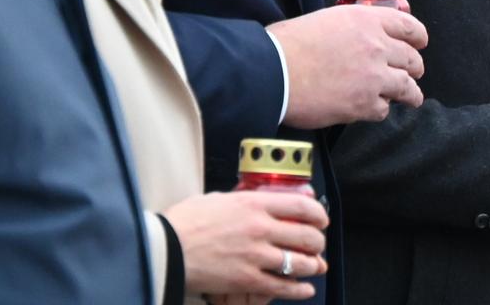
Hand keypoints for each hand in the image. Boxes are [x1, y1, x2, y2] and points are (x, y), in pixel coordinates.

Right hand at [165, 189, 327, 299]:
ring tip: (315, 266)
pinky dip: (298, 290)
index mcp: (255, 203)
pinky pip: (281, 287)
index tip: (321, 218)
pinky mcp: (246, 280)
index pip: (300, 204)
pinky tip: (306, 289)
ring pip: (298, 262)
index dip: (318, 213)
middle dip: (318, 241)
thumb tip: (263, 201)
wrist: (168, 246)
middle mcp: (260, 227)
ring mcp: (255, 255)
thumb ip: (246, 200)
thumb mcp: (222, 198)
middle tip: (318, 244)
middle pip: (305, 234)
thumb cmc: (189, 220)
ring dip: (312, 265)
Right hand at [271, 5, 427, 127]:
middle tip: (413, 73)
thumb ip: (356, 22)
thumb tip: (374, 23)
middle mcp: (376, 45)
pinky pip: (384, 109)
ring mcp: (373, 75)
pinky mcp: (363, 103)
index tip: (420, 43)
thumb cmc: (290, 42)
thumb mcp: (328, 18)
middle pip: (412, 59)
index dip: (418, 37)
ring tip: (412, 98)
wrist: (274, 70)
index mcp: (366, 19)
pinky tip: (372, 108)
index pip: (408, 26)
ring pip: (406, 86)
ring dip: (410, 93)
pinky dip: (380, 109)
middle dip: (414, 67)